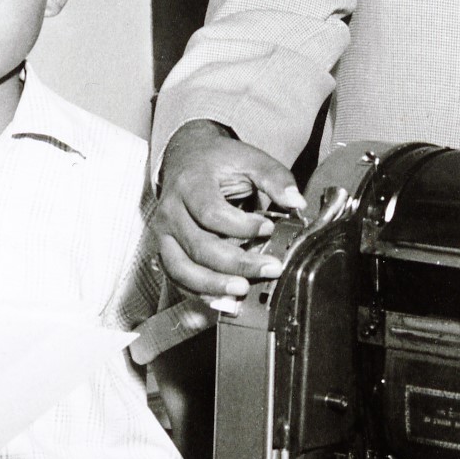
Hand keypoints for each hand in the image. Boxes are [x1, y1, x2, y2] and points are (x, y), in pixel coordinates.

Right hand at [153, 120, 304, 298]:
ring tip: (242, 291)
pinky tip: (223, 301)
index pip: (211, 212)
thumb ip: (274, 177)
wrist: (185, 157)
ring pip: (182, 268)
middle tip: (270, 268)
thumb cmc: (218, 162)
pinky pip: (177, 278)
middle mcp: (171, 211)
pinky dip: (198, 294)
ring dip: (213, 285)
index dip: (241, 226)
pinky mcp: (163, 250)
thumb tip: (296, 202)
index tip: (268, 228)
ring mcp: (164, 234)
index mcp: (190, 184)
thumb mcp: (248, 159)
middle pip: (199, 246)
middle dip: (236, 263)